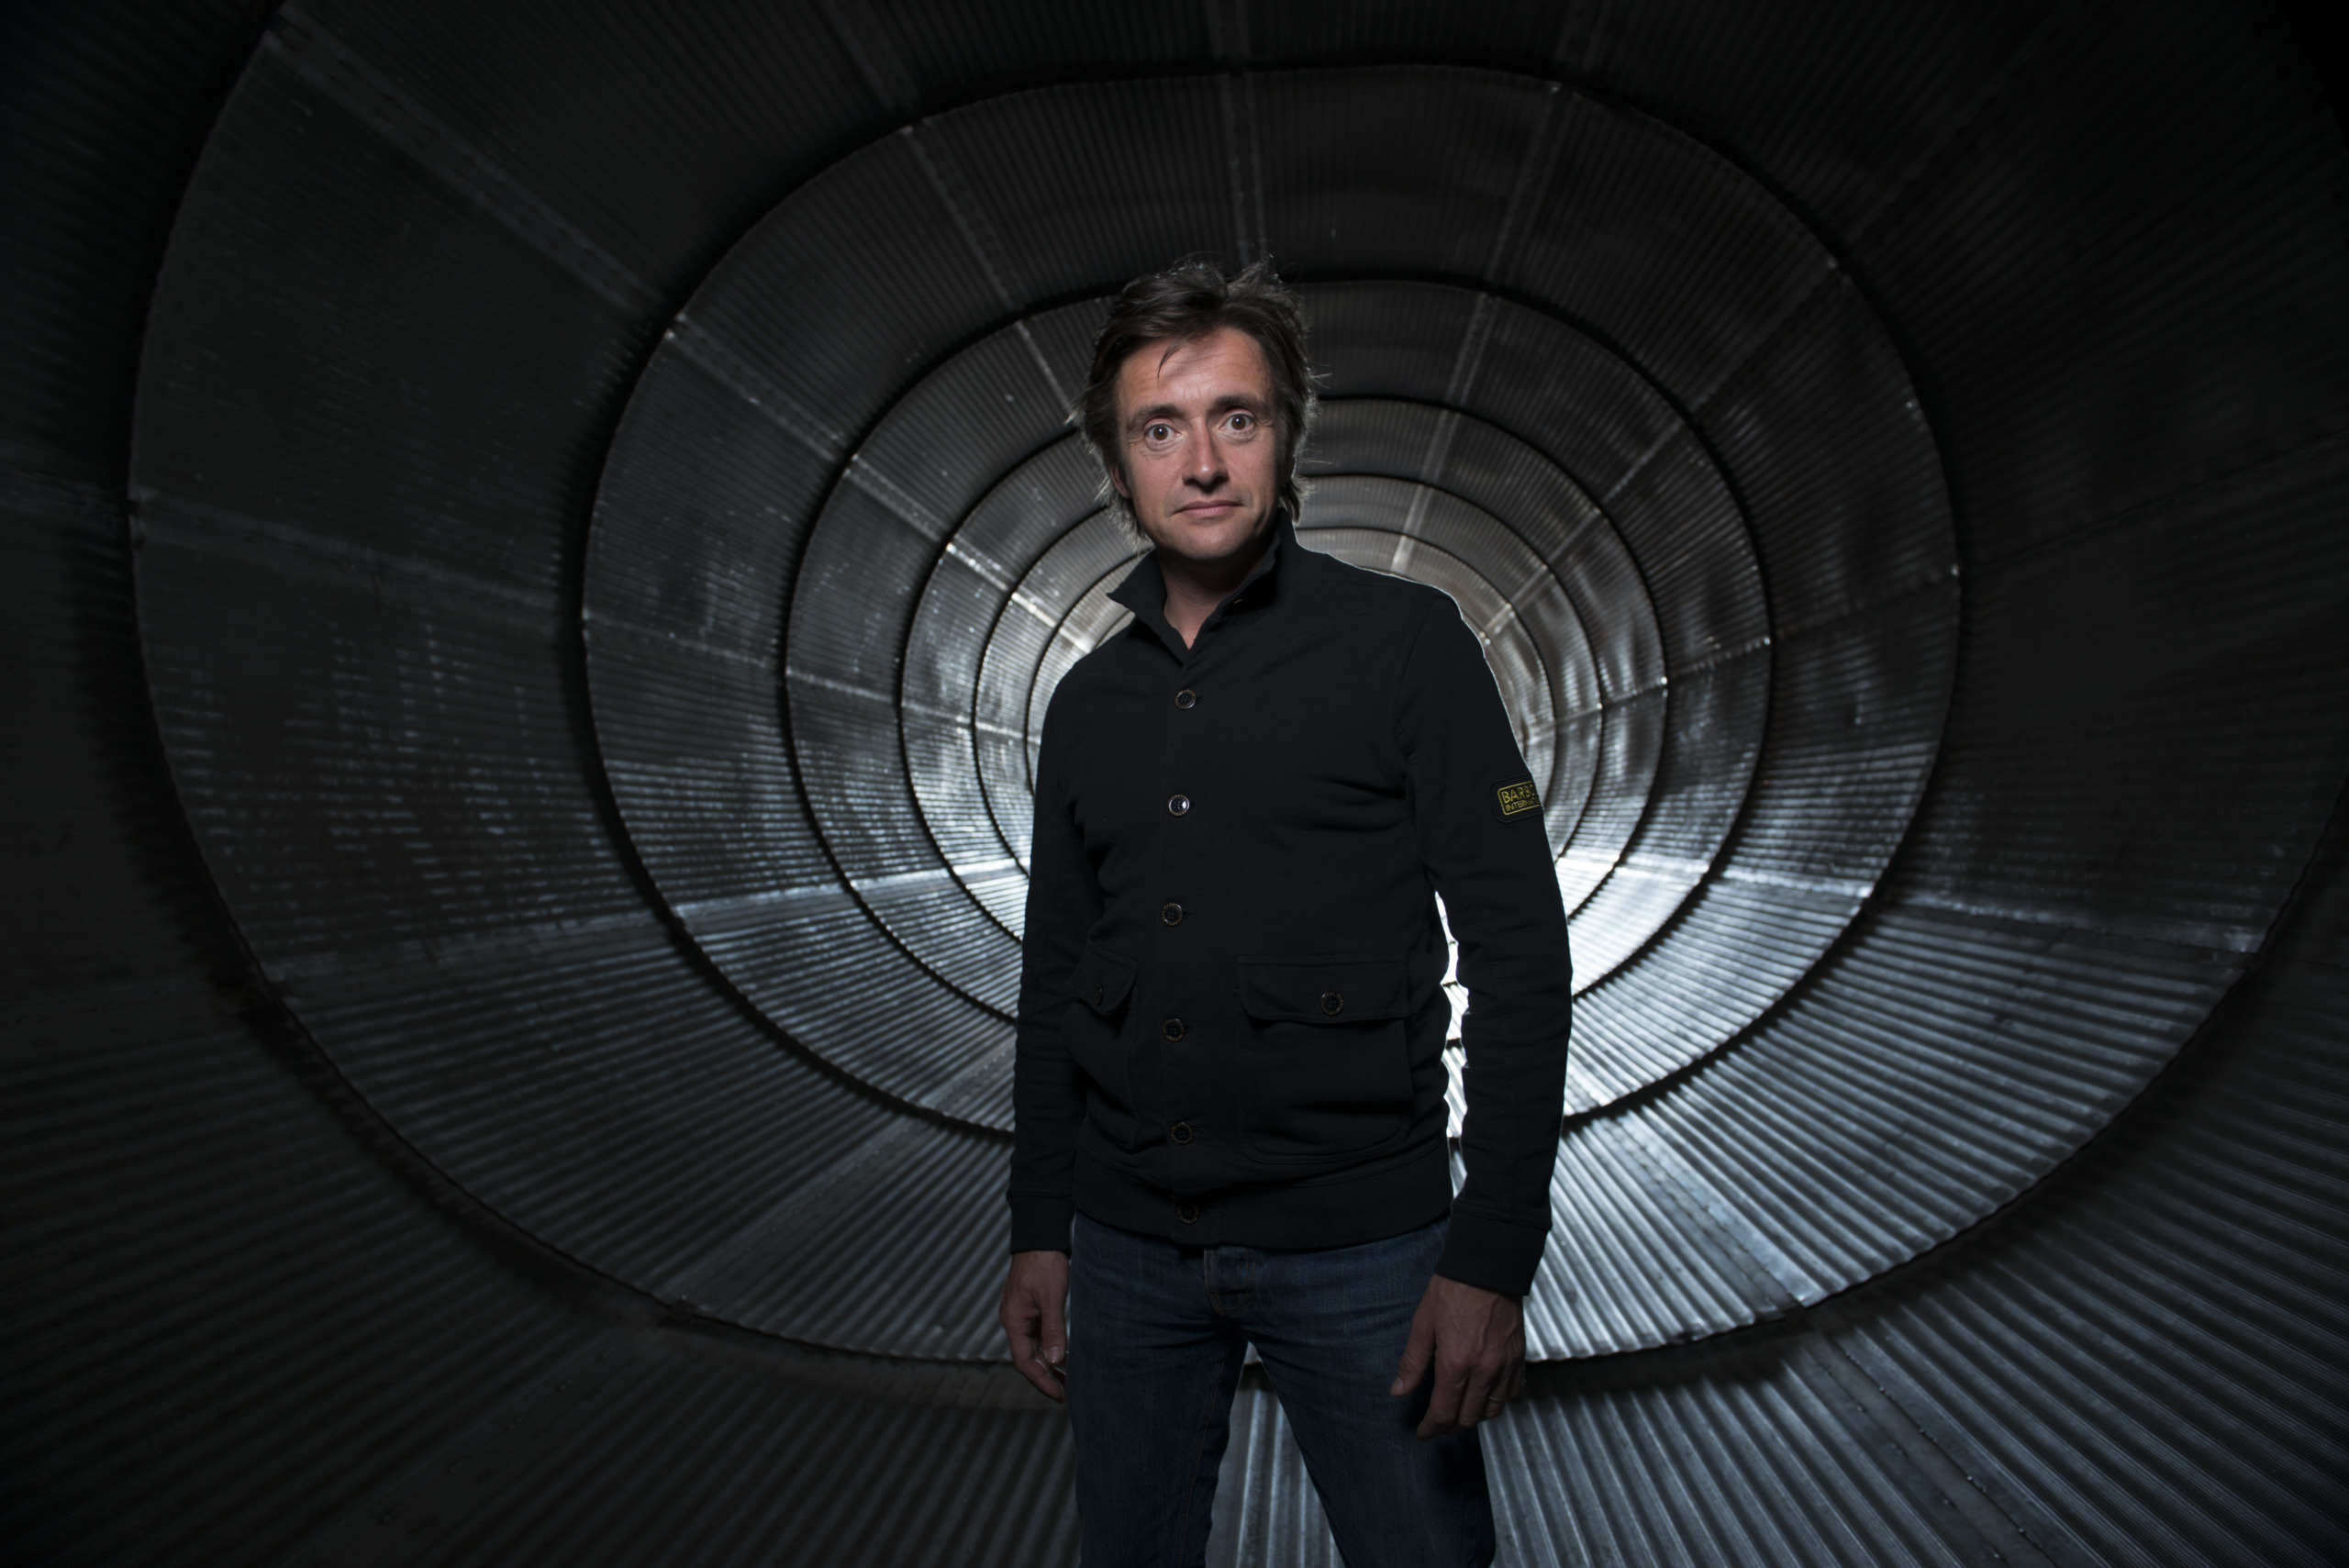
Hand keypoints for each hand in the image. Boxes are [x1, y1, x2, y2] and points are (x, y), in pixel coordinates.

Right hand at [999, 1249, 1070, 1401]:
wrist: (1040, 1236)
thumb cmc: (1043, 1264)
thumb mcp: (1051, 1298)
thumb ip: (1053, 1330)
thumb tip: (1055, 1360)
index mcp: (1014, 1321)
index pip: (1024, 1362)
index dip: (1041, 1381)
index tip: (1059, 1394)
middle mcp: (1014, 1320)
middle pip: (1028, 1358)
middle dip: (1046, 1376)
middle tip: (1066, 1393)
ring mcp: (1022, 1314)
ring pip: (1034, 1347)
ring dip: (1049, 1363)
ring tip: (1069, 1378)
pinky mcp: (1031, 1307)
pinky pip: (1038, 1335)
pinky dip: (1050, 1347)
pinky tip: (1064, 1353)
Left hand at [1388, 1274, 1524, 1438]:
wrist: (1487, 1266)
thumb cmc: (1452, 1290)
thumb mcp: (1423, 1323)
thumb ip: (1413, 1362)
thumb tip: (1399, 1391)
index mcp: (1456, 1363)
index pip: (1444, 1412)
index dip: (1432, 1428)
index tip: (1423, 1433)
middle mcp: (1484, 1370)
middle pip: (1468, 1417)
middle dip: (1450, 1427)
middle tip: (1437, 1425)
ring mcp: (1504, 1365)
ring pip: (1493, 1411)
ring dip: (1473, 1418)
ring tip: (1459, 1414)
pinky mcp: (1518, 1357)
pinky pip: (1511, 1393)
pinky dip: (1497, 1403)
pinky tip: (1485, 1397)